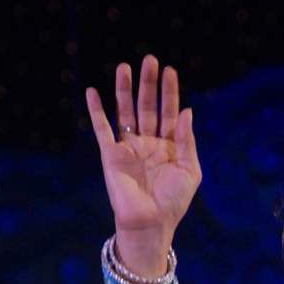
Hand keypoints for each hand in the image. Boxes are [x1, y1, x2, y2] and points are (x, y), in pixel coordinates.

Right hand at [85, 55, 201, 272]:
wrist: (151, 223)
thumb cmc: (173, 202)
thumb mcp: (190, 170)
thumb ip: (187, 141)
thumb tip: (186, 111)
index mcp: (169, 146)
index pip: (169, 112)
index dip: (170, 92)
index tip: (170, 71)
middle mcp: (148, 143)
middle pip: (147, 106)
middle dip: (148, 84)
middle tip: (150, 60)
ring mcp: (128, 148)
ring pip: (125, 111)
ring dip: (124, 89)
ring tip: (124, 66)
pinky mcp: (111, 155)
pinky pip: (102, 129)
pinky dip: (96, 111)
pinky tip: (93, 92)